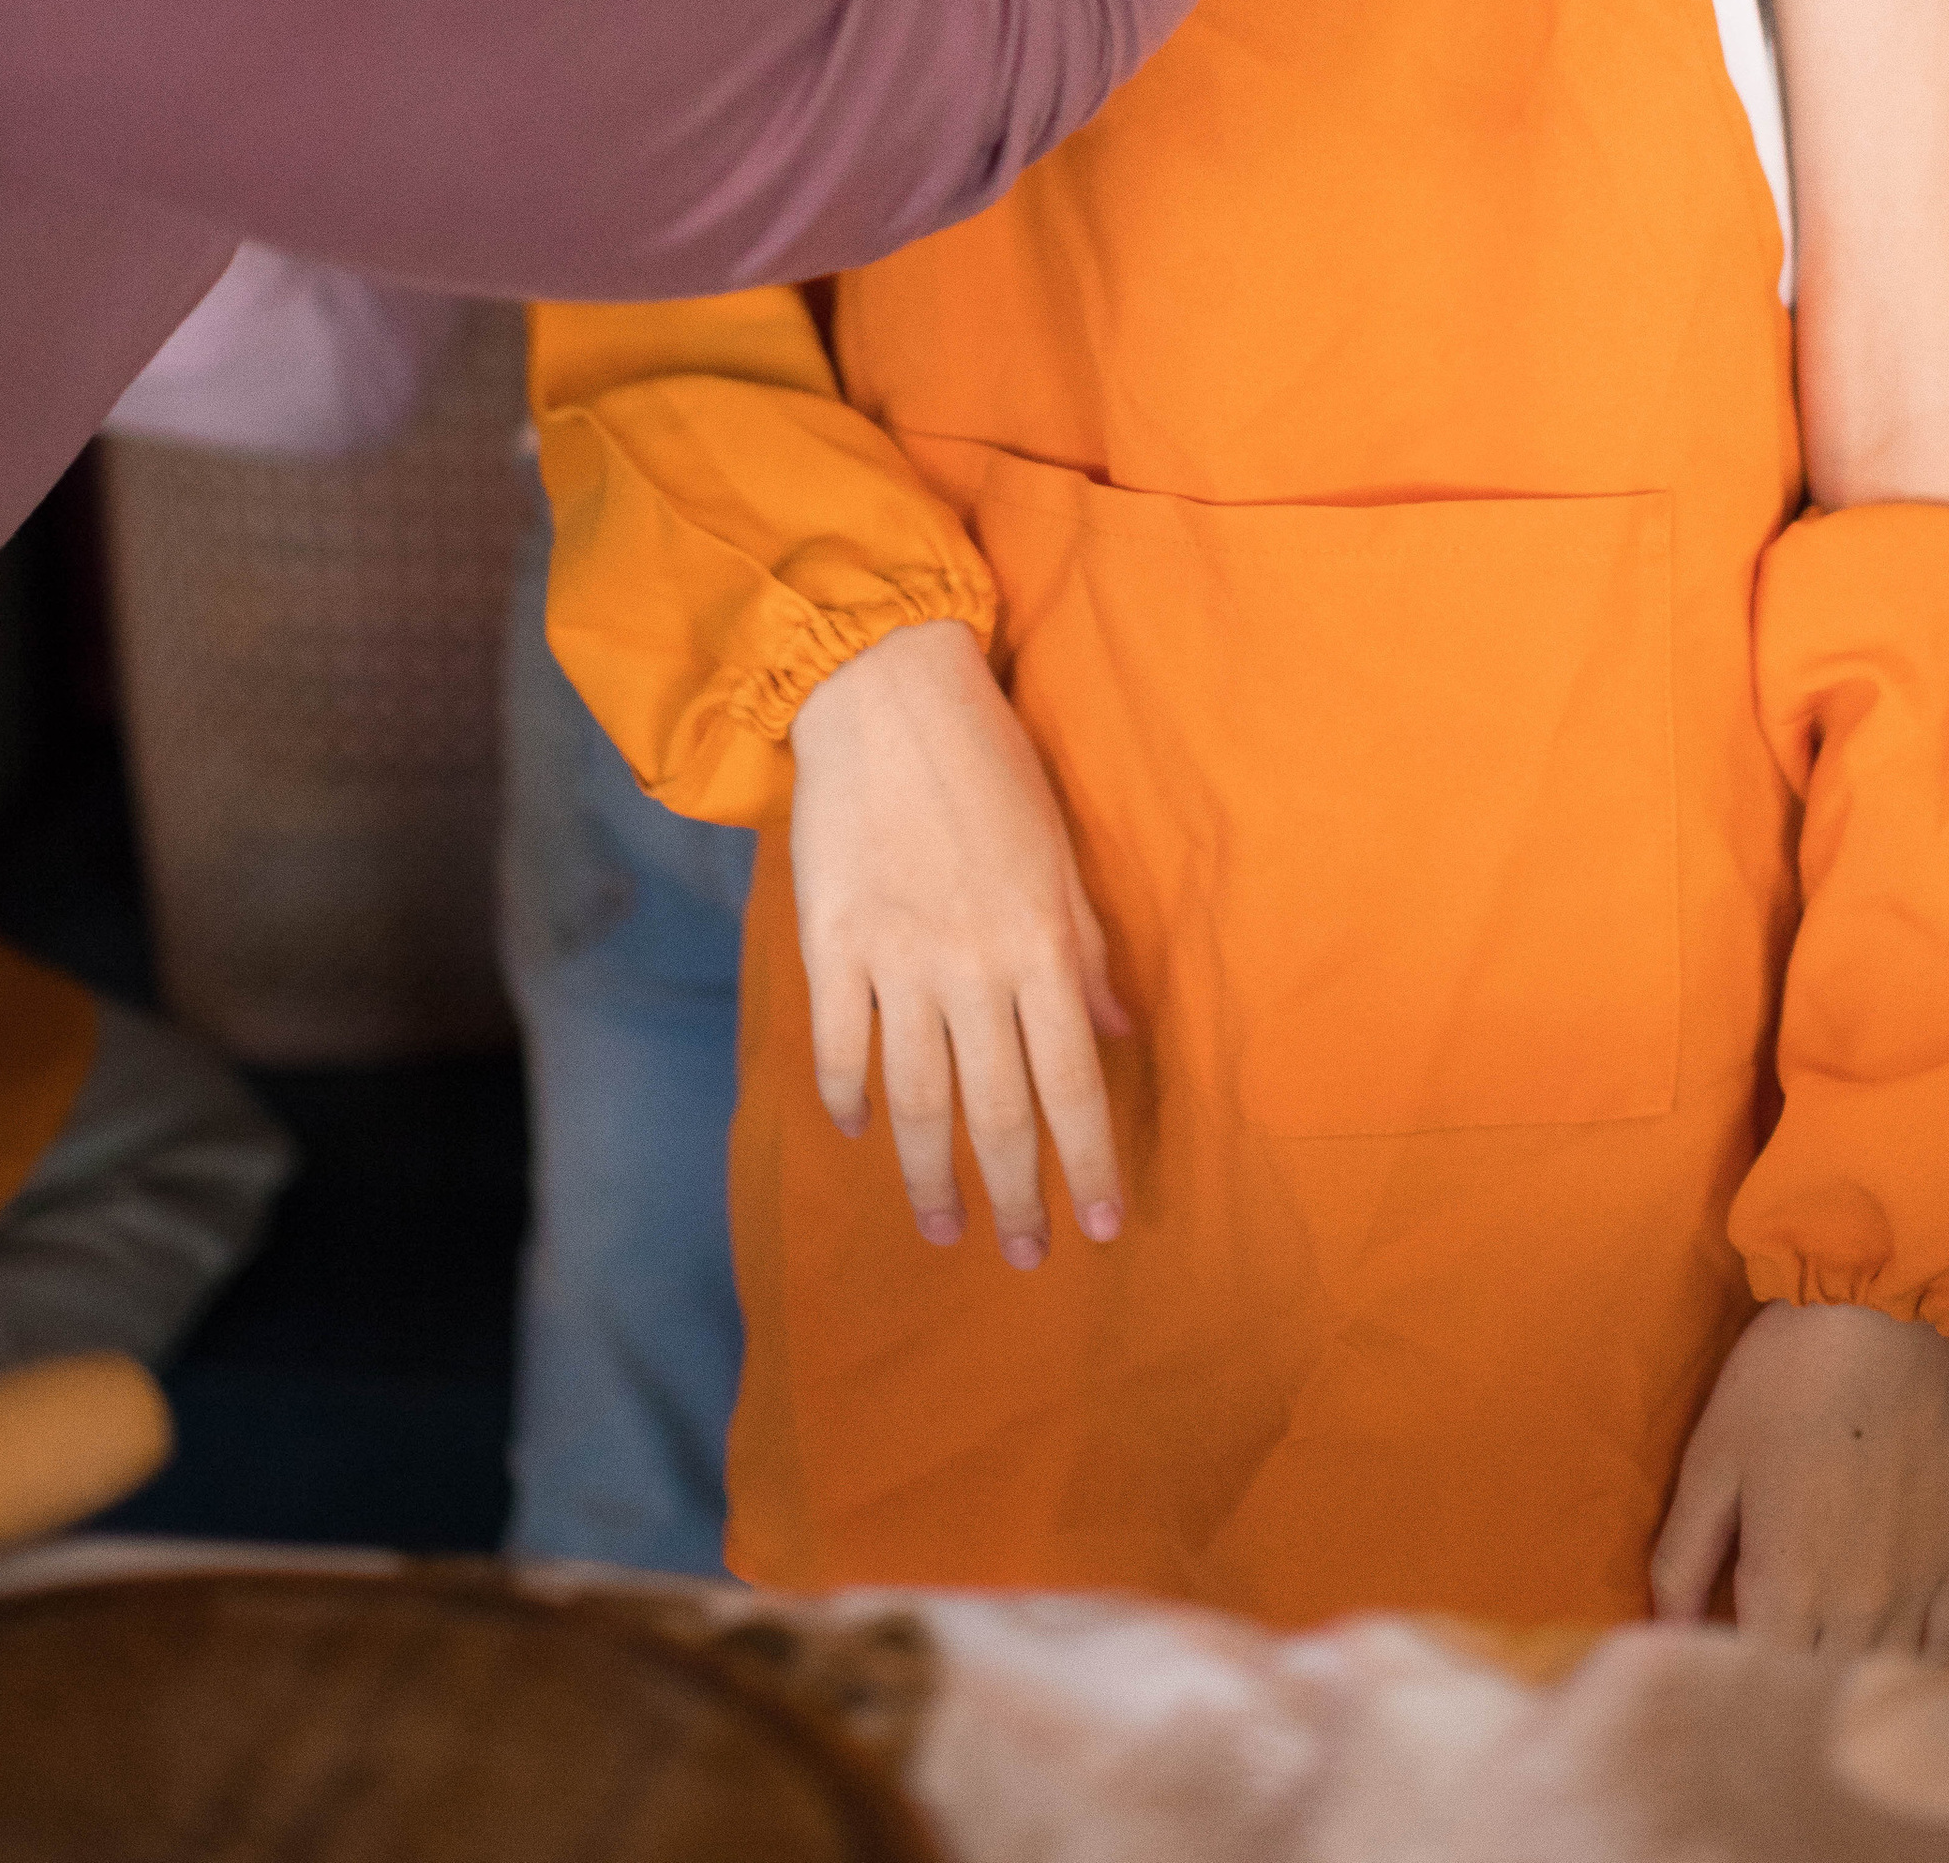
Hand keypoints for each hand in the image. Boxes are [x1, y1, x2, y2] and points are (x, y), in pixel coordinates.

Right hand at [790, 616, 1129, 1264]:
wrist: (885, 692)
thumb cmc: (988, 764)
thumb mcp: (1059, 852)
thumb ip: (1088, 949)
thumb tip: (1118, 1033)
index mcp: (1042, 944)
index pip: (1074, 1082)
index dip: (1091, 1163)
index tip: (1104, 1225)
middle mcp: (974, 967)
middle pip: (999, 1111)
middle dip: (1018, 1195)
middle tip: (1026, 1256)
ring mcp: (898, 959)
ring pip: (917, 1099)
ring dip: (932, 1174)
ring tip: (945, 1228)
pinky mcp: (831, 944)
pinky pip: (842, 1046)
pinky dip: (849, 1100)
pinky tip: (857, 1133)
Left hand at [1651, 1302, 1948, 1658]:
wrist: (1887, 1318)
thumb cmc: (1784, 1379)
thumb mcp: (1711, 1461)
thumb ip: (1681, 1560)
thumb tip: (1665, 1634)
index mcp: (1786, 1589)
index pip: (1750, 1682)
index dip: (1725, 1679)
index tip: (1710, 1664)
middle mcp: (1857, 1611)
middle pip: (1814, 1689)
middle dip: (1778, 1686)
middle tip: (1754, 1660)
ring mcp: (1915, 1592)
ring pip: (1876, 1678)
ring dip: (1840, 1679)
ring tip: (1811, 1658)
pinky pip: (1937, 1652)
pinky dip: (1903, 1664)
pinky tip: (1877, 1650)